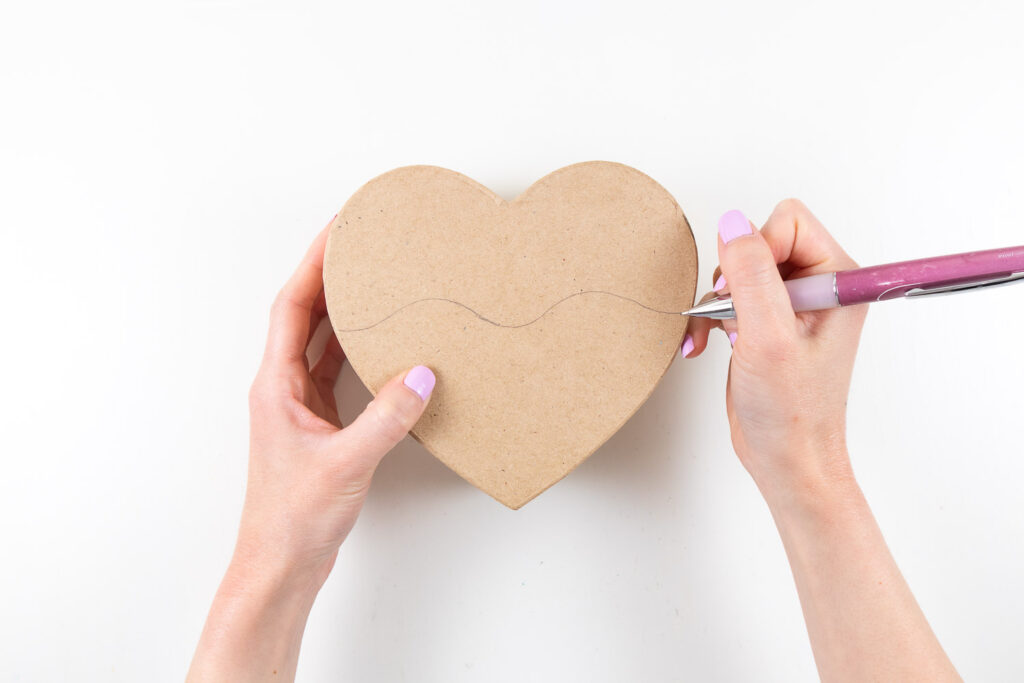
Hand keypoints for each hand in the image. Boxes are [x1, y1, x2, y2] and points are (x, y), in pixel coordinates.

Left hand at [188, 220, 435, 681]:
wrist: (281, 563)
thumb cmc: (294, 518)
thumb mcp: (346, 463)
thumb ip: (386, 418)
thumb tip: (421, 374)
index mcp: (275, 385)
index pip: (291, 308)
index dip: (312, 265)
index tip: (337, 232)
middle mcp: (283, 387)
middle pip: (303, 314)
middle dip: (328, 275)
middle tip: (360, 244)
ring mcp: (300, 406)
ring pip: (320, 341)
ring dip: (343, 309)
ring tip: (373, 280)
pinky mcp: (319, 425)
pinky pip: (337, 371)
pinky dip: (357, 349)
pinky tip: (382, 341)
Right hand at [682, 199, 866, 499]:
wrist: (786, 457)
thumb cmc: (792, 410)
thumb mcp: (767, 336)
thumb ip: (751, 275)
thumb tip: (732, 223)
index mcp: (837, 281)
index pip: (789, 222)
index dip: (758, 249)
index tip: (747, 292)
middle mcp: (818, 288)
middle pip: (760, 242)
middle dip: (734, 278)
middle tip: (735, 316)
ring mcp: (791, 306)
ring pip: (738, 270)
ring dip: (717, 302)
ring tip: (716, 336)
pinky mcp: (767, 323)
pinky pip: (729, 297)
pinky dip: (710, 318)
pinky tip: (702, 344)